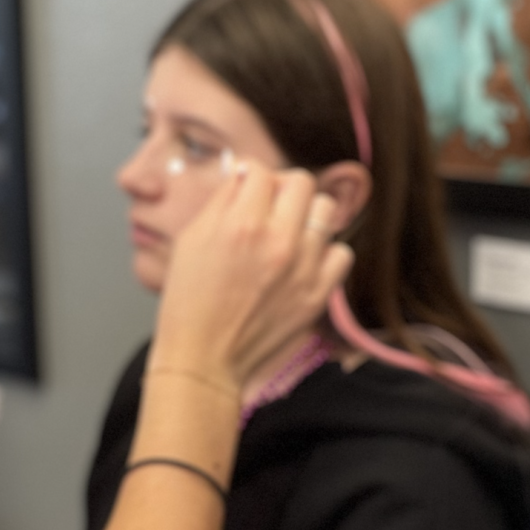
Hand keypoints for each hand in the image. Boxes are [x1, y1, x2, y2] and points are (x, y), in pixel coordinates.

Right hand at [151, 164, 353, 385]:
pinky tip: (302, 263)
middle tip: (268, 208)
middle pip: (302, 181)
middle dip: (282, 189)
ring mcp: (303, 268)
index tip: (246, 190)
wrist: (203, 359)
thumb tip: (246, 176)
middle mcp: (278, 240)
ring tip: (287, 235)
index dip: (250, 177)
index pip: (261, 171)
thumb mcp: (190, 239)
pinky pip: (341, 253)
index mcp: (241, 223)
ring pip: (325, 211)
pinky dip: (324, 253)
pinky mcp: (318, 294)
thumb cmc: (189, 301)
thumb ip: (221, 201)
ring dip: (305, 217)